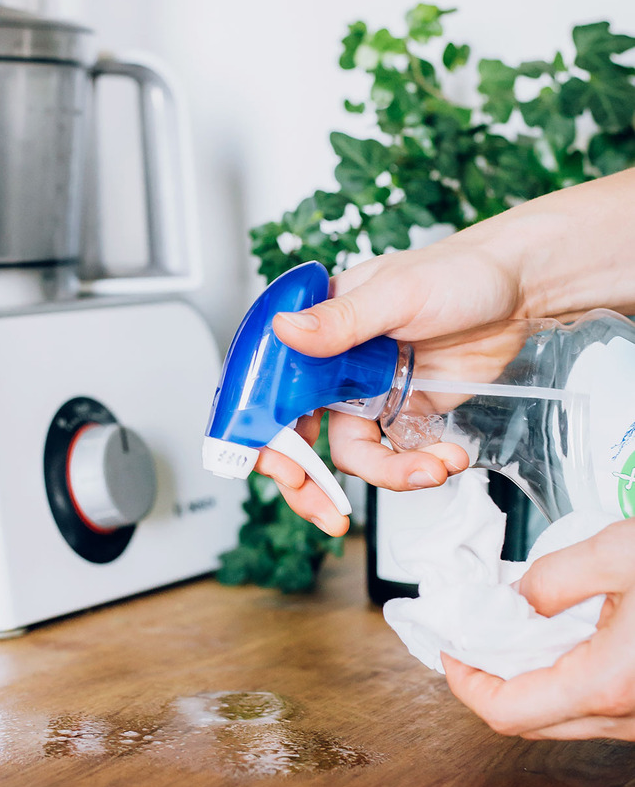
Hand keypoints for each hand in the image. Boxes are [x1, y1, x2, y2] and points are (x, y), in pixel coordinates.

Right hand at [257, 234, 522, 533]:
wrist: (521, 291)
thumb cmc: (457, 273)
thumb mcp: (396, 293)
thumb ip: (341, 320)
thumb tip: (285, 330)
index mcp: (318, 329)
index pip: (269, 387)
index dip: (265, 434)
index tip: (285, 469)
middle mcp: (335, 367)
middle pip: (297, 435)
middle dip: (308, 482)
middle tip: (329, 512)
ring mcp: (369, 394)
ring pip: (352, 455)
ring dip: (388, 474)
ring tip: (433, 468)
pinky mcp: (406, 414)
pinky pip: (396, 456)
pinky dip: (419, 467)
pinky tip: (450, 456)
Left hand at [443, 520, 634, 740]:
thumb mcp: (619, 552)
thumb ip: (555, 577)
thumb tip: (517, 596)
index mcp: (606, 683)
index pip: (506, 710)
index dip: (464, 682)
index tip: (449, 648)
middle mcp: (624, 715)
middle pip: (529, 720)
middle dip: (490, 679)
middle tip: (474, 636)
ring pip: (562, 716)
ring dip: (530, 679)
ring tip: (519, 630)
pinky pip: (593, 706)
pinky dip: (566, 677)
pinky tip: (565, 636)